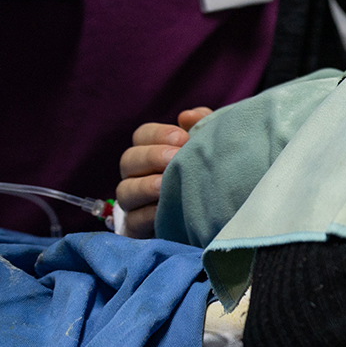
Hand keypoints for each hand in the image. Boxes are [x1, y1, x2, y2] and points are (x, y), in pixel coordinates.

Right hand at [116, 107, 212, 238]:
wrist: (220, 222)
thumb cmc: (210, 177)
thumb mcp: (209, 150)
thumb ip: (201, 128)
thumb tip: (188, 116)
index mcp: (151, 153)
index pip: (142, 135)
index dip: (158, 134)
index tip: (183, 138)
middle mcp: (138, 176)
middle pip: (128, 160)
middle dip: (150, 157)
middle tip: (174, 158)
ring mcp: (135, 204)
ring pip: (125, 191)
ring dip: (144, 186)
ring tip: (164, 185)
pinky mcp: (139, 230)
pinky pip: (133, 221)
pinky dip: (146, 214)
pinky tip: (163, 210)